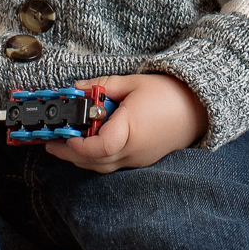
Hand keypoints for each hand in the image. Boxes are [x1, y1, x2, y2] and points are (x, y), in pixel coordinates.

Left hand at [44, 74, 207, 172]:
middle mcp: (134, 150)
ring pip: (102, 167)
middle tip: (50, 143)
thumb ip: (102, 86)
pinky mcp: (141, 161)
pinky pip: (113, 165)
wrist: (198, 108)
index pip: (100, 148)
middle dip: (69, 154)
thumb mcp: (132, 83)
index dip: (78, 145)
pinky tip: (87, 147)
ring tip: (63, 145)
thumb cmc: (169, 94)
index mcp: (132, 130)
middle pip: (94, 161)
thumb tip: (77, 89)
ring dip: (80, 158)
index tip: (64, 136)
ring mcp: (138, 159)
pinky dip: (96, 159)